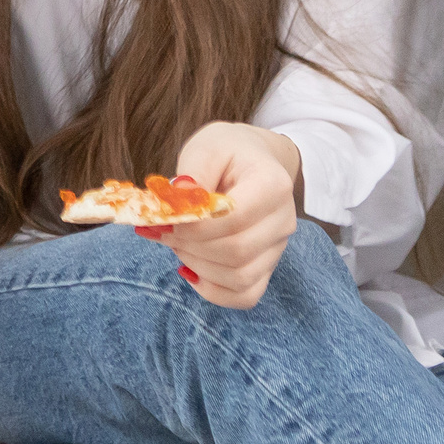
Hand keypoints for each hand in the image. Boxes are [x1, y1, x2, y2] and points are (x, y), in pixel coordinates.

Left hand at [148, 123, 302, 309]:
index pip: (234, 219)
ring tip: (174, 241)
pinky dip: (212, 291)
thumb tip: (176, 202)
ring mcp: (277, 248)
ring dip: (196, 265)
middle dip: (188, 245)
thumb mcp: (206, 148)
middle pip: (237, 252)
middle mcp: (283, 221)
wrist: (254, 160)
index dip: (193, 225)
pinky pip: (245, 295)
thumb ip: (192, 174)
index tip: (163, 217)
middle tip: (160, 229)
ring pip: (240, 278)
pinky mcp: (266, 266)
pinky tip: (188, 269)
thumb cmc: (227, 152)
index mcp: (273, 185)